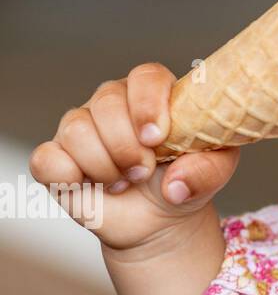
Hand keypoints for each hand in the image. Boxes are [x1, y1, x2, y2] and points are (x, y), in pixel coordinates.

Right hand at [28, 62, 240, 252]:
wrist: (158, 218)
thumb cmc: (185, 179)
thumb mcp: (212, 174)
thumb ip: (205, 173)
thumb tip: (175, 186)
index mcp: (154, 94)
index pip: (145, 76)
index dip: (147, 104)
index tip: (156, 138)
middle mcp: (113, 102)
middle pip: (106, 103)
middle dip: (127, 145)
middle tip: (145, 171)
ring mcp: (80, 127)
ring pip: (76, 129)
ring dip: (104, 165)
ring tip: (125, 181)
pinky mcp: (54, 157)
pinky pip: (47, 158)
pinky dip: (68, 177)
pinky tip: (91, 187)